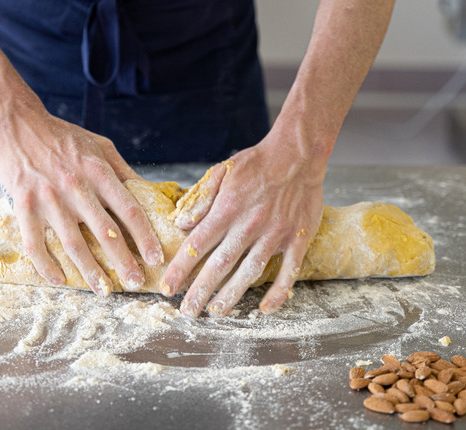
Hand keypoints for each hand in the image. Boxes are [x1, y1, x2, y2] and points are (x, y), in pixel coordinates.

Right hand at [0, 107, 162, 294]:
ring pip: (73, 244)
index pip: (129, 210)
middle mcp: (75, 187)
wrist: (18, 124)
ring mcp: (48, 199)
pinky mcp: (24, 206)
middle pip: (105, 232)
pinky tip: (60, 279)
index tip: (155, 258)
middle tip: (135, 282)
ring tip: (104, 290)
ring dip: (90, 271)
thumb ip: (123, 171)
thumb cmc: (63, 137)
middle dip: (123, 261)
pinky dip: (46, 265)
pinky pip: (35, 244)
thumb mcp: (100, 146)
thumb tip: (148, 192)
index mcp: (98, 171)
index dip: (144, 237)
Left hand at [159, 133, 325, 315]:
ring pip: (250, 271)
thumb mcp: (222, 172)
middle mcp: (249, 225)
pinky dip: (278, 292)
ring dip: (232, 295)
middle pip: (220, 265)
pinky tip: (266, 309)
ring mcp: (275, 234)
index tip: (167, 287)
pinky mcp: (298, 238)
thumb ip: (201, 199)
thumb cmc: (257, 163)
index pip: (197, 245)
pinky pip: (289, 271)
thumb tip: (180, 225)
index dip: (180, 269)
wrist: (298, 153)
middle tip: (187, 312)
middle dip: (201, 291)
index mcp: (227, 209)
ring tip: (216, 312)